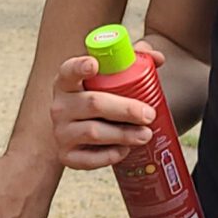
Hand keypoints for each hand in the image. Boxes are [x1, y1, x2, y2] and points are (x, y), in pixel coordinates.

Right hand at [49, 49, 160, 169]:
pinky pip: (89, 159)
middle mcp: (60, 106)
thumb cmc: (99, 100)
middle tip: (148, 114)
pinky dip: (110, 155)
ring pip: (94, 132)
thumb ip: (132, 62)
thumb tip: (158, 58)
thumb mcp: (109, 80)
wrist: (77, 134)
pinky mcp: (66, 156)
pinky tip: (124, 149)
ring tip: (145, 134)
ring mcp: (61, 132)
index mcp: (67, 82)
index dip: (79, 67)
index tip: (94, 65)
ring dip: (123, 134)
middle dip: (125, 110)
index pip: (69, 70)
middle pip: (93, 104)